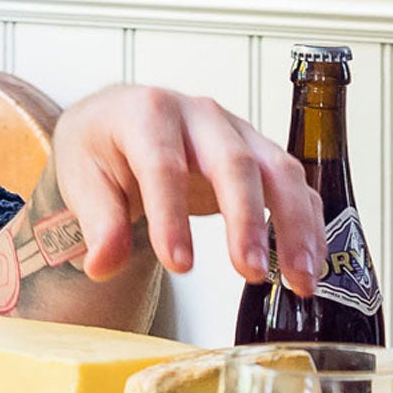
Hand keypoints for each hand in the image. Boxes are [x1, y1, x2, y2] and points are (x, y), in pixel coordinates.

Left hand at [53, 86, 325, 298]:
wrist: (119, 121)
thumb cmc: (102, 146)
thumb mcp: (82, 178)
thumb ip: (98, 222)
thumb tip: (103, 264)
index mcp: (147, 114)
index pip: (163, 164)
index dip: (171, 216)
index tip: (178, 264)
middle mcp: (199, 116)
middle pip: (234, 163)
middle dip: (246, 220)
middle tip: (249, 272)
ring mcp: (238, 131)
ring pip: (279, 171)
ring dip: (294, 226)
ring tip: (299, 278)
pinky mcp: (261, 153)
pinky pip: (295, 185)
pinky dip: (308, 223)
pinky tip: (310, 263)